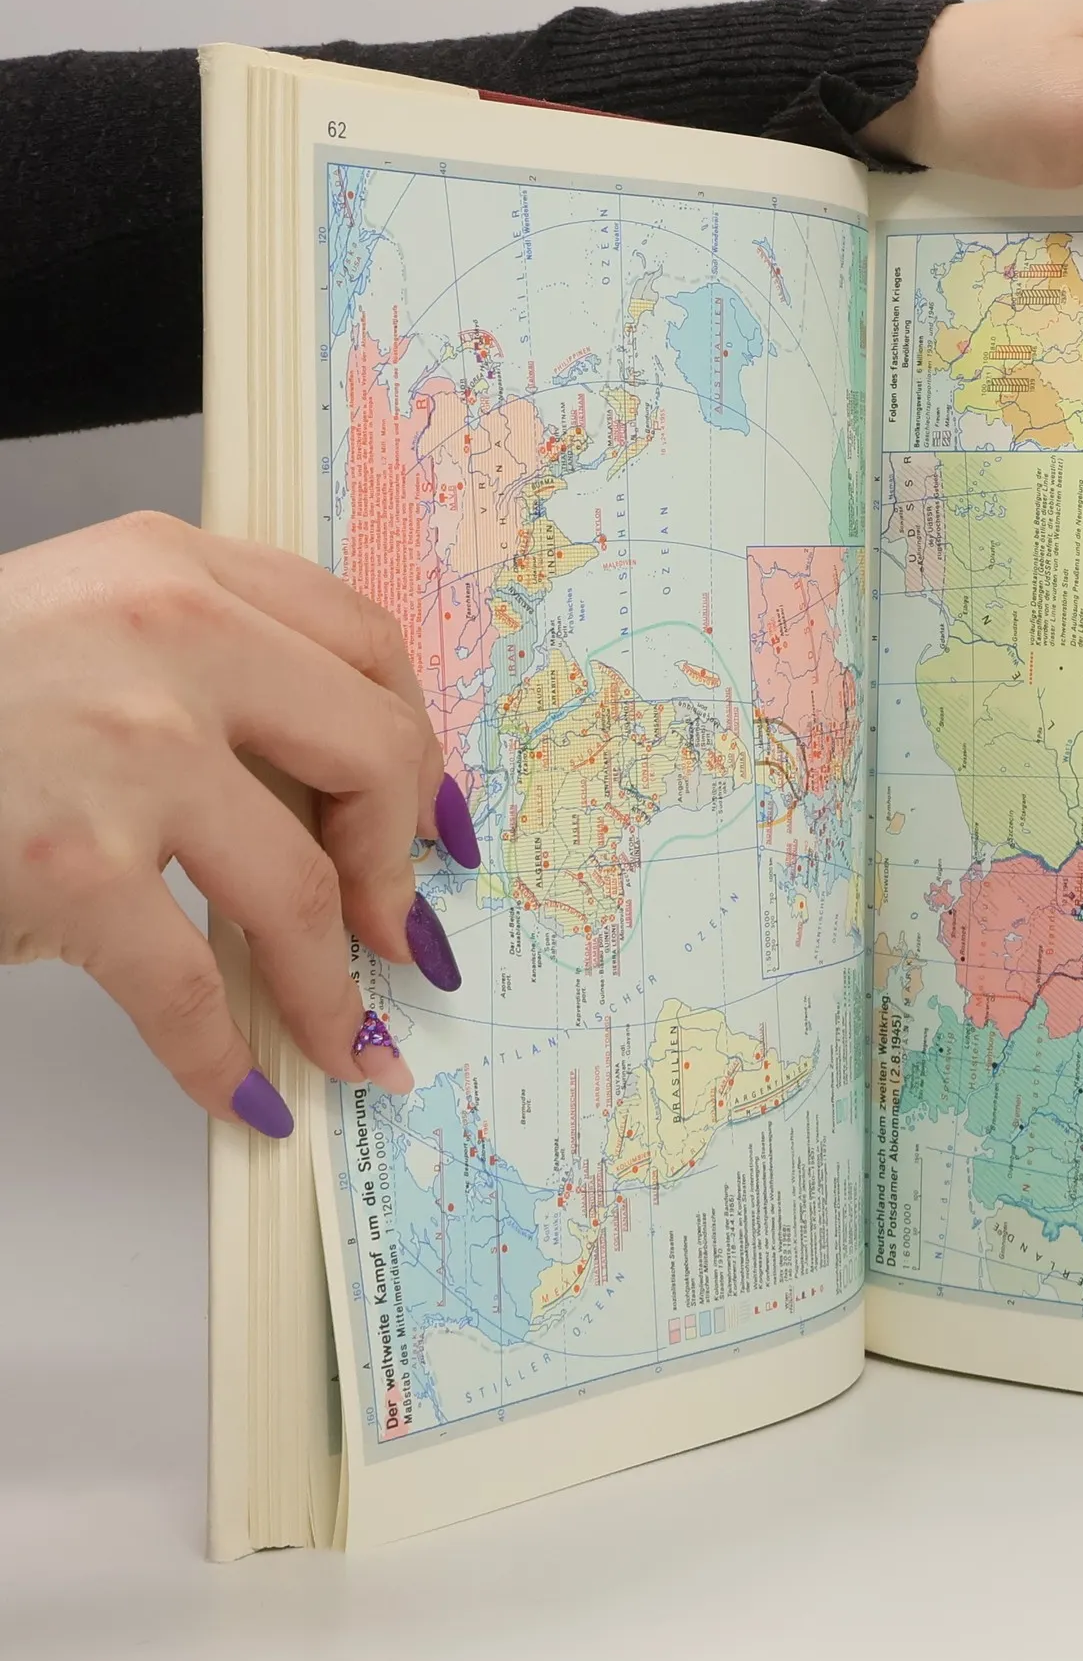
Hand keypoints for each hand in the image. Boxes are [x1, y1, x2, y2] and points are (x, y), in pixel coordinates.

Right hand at [0, 513, 478, 1134]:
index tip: (435, 821)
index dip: (421, 747)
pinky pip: (188, 984)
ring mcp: (124, 745)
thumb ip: (208, 674)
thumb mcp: (79, 629)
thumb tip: (335, 806)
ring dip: (336, 988)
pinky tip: (246, 1093)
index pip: (365, 645)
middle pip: (372, 754)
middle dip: (401, 866)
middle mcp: (170, 634)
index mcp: (177, 567)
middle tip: (403, 936)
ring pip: (302, 888)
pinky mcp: (68, 856)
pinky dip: (224, 1057)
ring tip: (353, 1043)